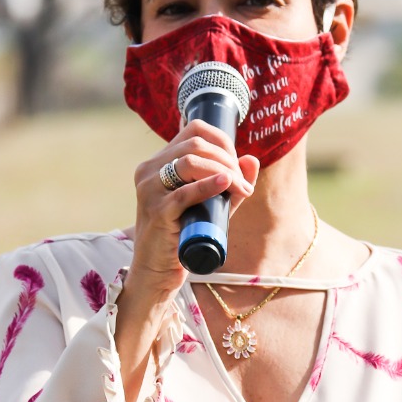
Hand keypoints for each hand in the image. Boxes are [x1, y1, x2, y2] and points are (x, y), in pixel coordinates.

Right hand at [128, 118, 258, 306]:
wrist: (158, 271)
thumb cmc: (182, 236)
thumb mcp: (210, 205)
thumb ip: (229, 183)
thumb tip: (252, 160)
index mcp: (158, 162)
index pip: (193, 130)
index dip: (222, 141)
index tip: (237, 164)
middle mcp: (149, 170)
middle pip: (195, 144)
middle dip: (228, 159)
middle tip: (243, 183)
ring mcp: (150, 189)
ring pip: (190, 160)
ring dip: (224, 171)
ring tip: (240, 189)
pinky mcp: (156, 211)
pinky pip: (184, 192)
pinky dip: (209, 185)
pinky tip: (227, 183)